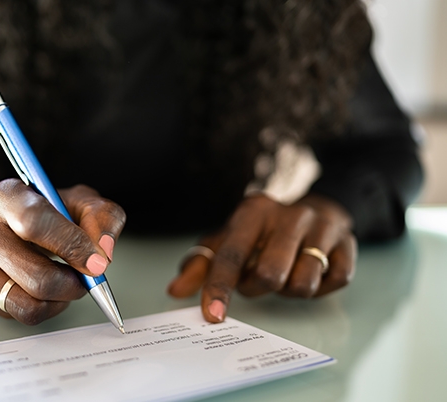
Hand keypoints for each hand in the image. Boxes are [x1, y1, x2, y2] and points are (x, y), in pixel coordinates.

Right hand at [0, 179, 125, 324]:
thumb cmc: (43, 214)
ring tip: (65, 283)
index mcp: (7, 197)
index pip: (35, 222)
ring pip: (28, 304)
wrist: (0, 225)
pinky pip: (19, 315)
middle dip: (73, 284)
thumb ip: (101, 216)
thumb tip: (103, 251)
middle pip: (37, 276)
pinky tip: (44, 290)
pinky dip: (43, 308)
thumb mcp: (77, 201)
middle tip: (85, 278)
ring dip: (60, 300)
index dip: (71, 245)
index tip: (95, 262)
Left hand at [167, 193, 355, 322]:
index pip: (230, 255)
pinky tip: (313, 271)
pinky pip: (335, 282)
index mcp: (253, 211)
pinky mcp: (348, 242)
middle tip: (259, 279)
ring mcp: (322, 227)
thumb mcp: (227, 241)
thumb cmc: (263, 233)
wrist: (316, 208)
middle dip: (259, 288)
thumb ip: (200, 266)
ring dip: (291, 290)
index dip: (219, 288)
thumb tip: (175, 290)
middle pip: (269, 274)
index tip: (213, 316)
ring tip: (287, 272)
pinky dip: (321, 288)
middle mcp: (289, 215)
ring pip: (303, 283)